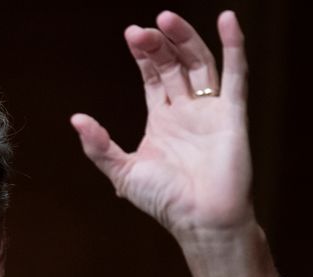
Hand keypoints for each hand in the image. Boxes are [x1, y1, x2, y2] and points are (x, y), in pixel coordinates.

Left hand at [72, 11, 283, 276]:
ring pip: (199, 63)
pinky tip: (228, 21)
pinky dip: (235, 46)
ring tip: (167, 19)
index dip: (143, 55)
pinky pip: (236, 75)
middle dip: (158, 45)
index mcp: (161, 120)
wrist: (199, 221)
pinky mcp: (233, 115)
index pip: (152, 77)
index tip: (131, 34)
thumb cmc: (164, 201)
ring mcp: (210, 111)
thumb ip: (99, 146)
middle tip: (141, 30)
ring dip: (185, 39)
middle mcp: (187, 111)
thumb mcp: (123, 172)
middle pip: (173, 65)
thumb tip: (76, 119)